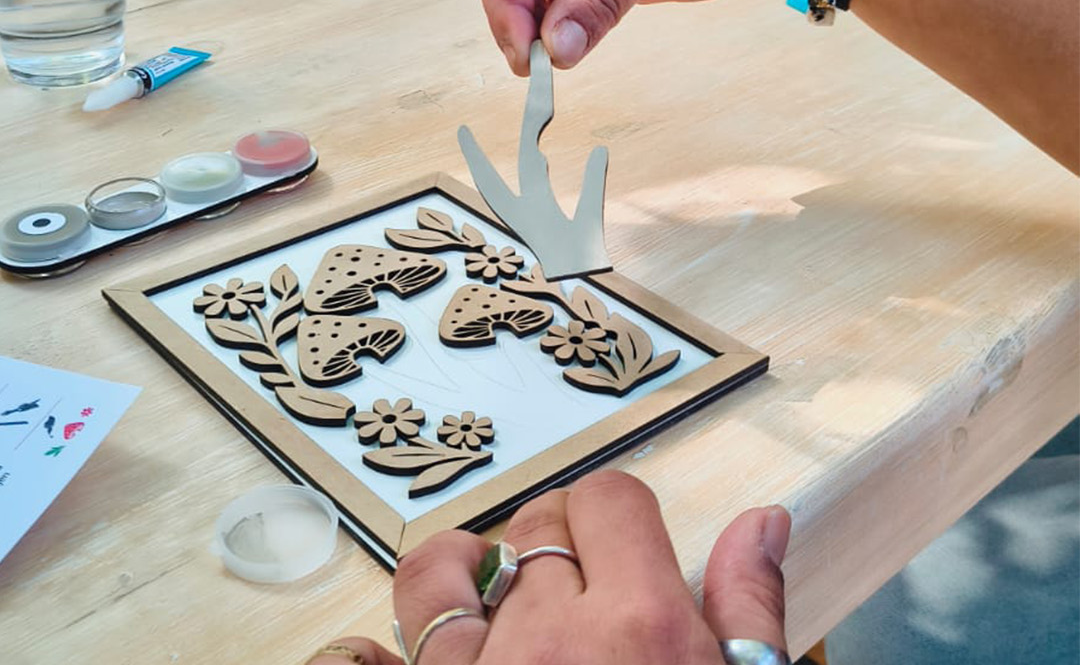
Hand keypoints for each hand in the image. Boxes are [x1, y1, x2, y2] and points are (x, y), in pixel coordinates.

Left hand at [303, 471, 790, 664]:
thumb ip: (747, 612)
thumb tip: (759, 521)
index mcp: (644, 631)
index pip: (609, 499)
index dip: (621, 521)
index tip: (627, 555)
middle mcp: (552, 639)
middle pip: (537, 523)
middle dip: (561, 546)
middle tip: (580, 600)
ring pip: (444, 570)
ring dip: (470, 578)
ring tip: (493, 602)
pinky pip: (371, 655)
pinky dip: (381, 650)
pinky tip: (415, 655)